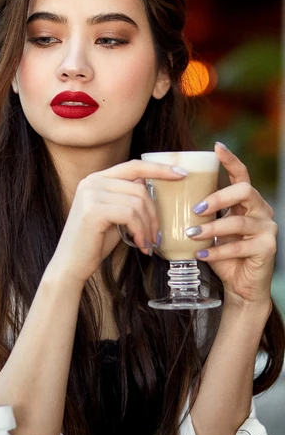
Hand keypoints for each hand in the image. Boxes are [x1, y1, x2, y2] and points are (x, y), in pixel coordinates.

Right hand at [49, 159, 185, 284]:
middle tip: (156, 236)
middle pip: (140, 187)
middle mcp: (92, 181)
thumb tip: (154, 187)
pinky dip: (140, 231)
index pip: (134, 165)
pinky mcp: (93, 210)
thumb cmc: (94, 243)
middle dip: (154, 213)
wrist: (70, 265)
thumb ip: (129, 199)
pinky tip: (139, 245)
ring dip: (148, 226)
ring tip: (147, 244)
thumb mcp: (115, 216)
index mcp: (96, 179)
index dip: (159, 168)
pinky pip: (130, 215)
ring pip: (138, 202)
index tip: (181, 173)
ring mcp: (91, 194)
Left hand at [186, 143, 277, 305]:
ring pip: (239, 221)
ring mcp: (267, 228)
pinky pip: (239, 246)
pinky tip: (201, 254)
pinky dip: (217, 251)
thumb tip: (167, 199)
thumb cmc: (223, 255)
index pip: (241, 175)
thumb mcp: (210, 230)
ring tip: (192, 234)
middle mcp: (262, 210)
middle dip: (218, 198)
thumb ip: (201, 215)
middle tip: (195, 209)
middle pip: (245, 191)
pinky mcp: (267, 247)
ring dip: (212, 228)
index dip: (230, 160)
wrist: (241, 286)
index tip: (216, 148)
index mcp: (247, 202)